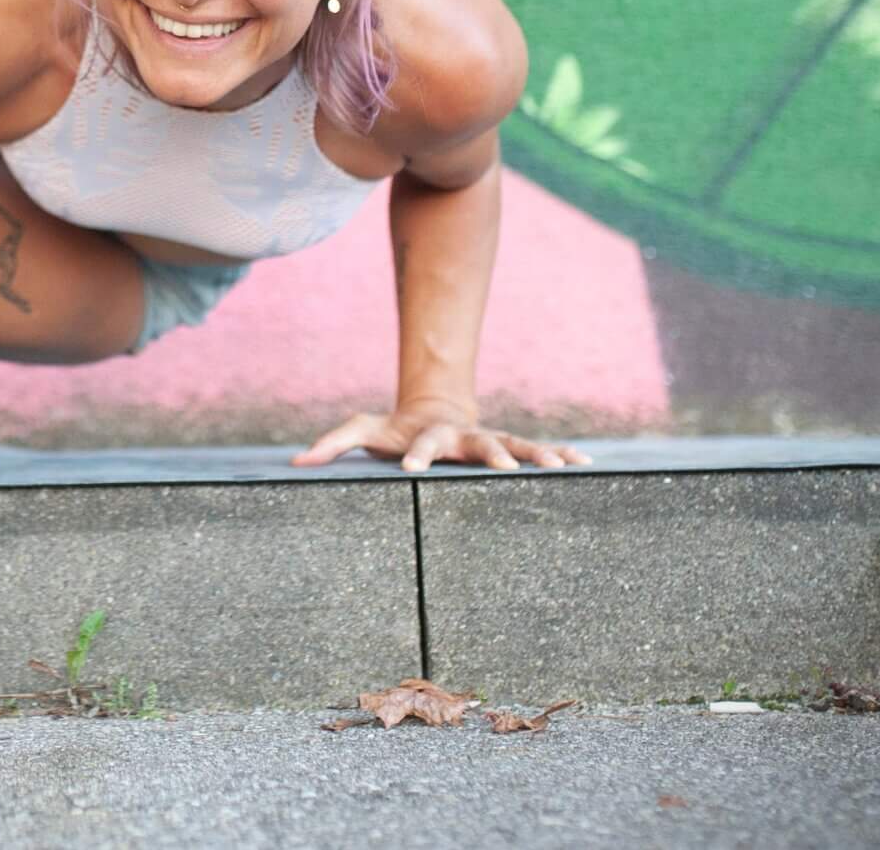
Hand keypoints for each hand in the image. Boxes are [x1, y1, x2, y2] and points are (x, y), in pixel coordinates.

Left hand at [290, 403, 590, 472]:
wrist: (428, 409)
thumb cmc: (392, 429)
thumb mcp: (362, 431)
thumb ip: (332, 444)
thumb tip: (295, 462)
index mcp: (427, 435)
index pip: (419, 445)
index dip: (414, 454)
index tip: (410, 469)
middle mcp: (463, 436)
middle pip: (479, 443)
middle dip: (492, 454)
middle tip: (504, 468)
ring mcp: (488, 439)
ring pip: (517, 444)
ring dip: (538, 454)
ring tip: (562, 466)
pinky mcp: (507, 446)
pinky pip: (537, 449)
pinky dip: (560, 454)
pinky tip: (584, 464)